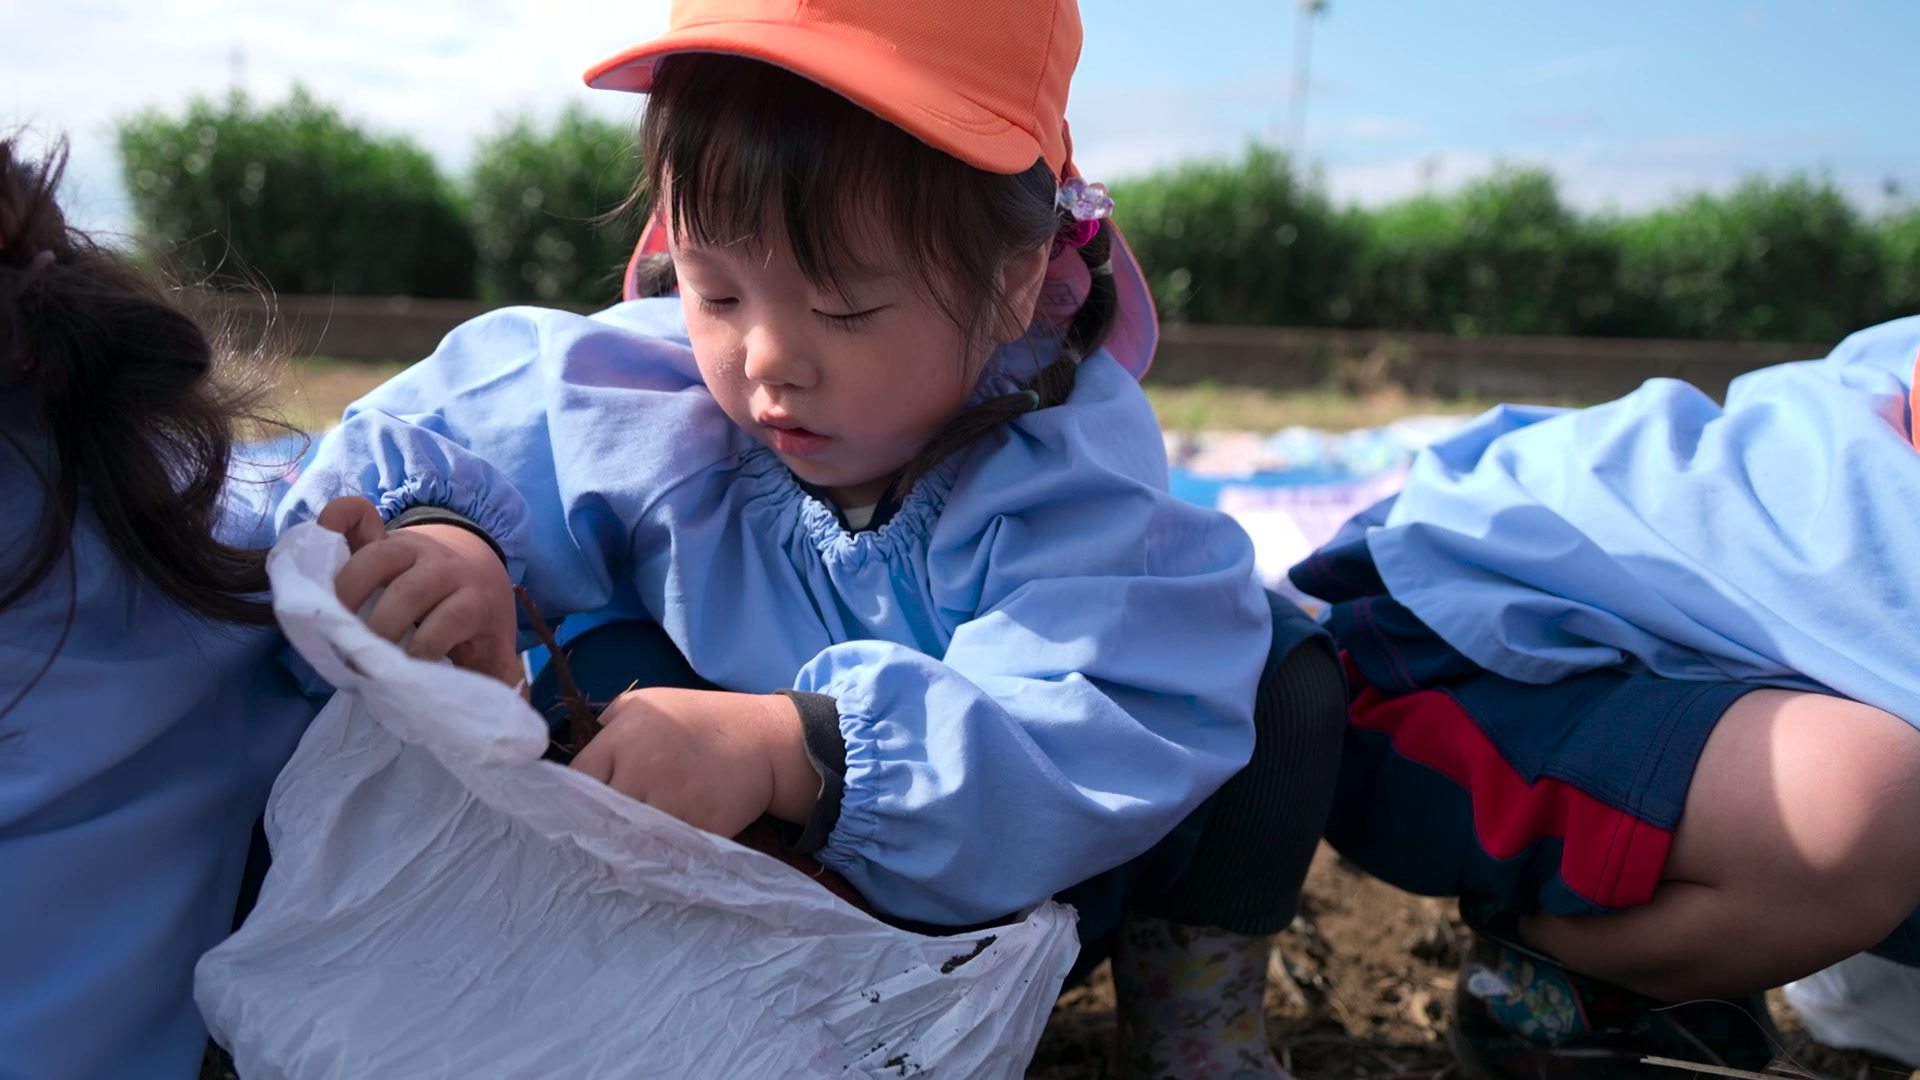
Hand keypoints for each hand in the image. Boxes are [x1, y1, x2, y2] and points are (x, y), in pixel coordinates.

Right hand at [315, 495, 522, 687]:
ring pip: (379, 556)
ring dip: (349, 588)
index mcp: (473, 596)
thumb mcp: (492, 646)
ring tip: (331, 622)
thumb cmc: (475, 619)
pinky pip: (357, 515)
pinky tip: (323, 540)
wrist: (474, 568)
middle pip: (410, 590)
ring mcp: (410, 545)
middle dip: (382, 626)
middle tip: (358, 660)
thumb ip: (498, 676)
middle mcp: (443, 567)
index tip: (405, 672)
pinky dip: (338, 518)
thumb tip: (514, 709)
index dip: (427, 645)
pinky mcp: (382, 533)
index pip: (453, 617)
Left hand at [571, 688, 818, 838]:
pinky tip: (665, 845)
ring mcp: (672, 799)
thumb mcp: (647, 702)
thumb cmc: (700, 718)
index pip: (579, 777)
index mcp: (625, 734)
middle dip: (603, 822)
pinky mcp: (699, 825)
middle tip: (608, 828)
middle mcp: (643, 767)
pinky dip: (662, 852)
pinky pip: (666, 849)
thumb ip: (608, 724)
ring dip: (630, 842)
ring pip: (630, 836)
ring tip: (634, 841)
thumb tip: (579, 759)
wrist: (762, 740)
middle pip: (601, 813)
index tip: (589, 802)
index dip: (580, 793)